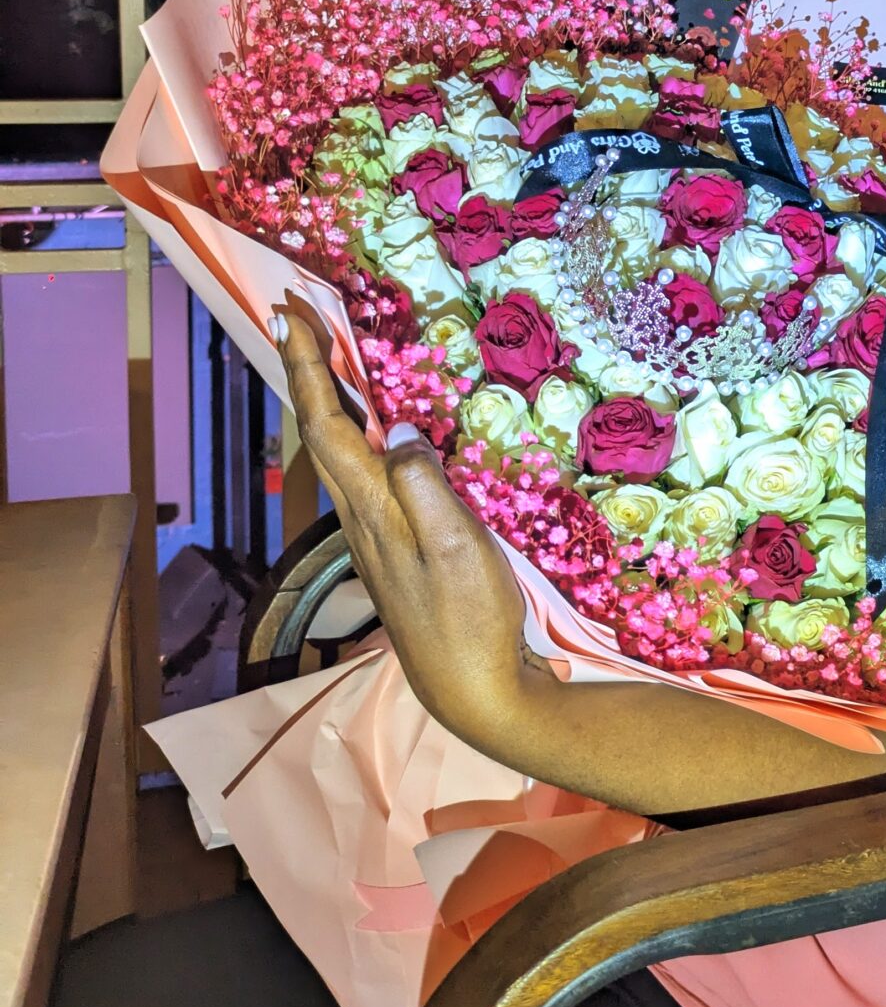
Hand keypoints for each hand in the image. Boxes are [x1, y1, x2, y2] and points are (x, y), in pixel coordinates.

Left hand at [276, 300, 533, 747]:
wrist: (474, 693)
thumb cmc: (472, 622)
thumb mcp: (459, 549)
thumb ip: (424, 487)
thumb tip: (396, 429)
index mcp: (372, 509)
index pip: (327, 424)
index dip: (307, 366)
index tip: (291, 313)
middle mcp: (361, 517)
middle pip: (321, 431)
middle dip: (308, 369)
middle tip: (299, 315)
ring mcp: (374, 535)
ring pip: (337, 452)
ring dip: (329, 398)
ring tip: (329, 354)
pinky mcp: (393, 548)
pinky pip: (361, 472)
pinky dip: (355, 432)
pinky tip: (371, 430)